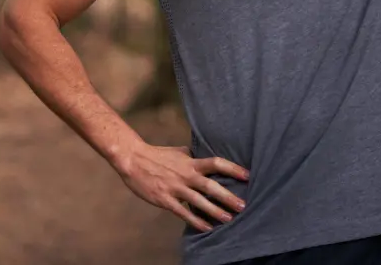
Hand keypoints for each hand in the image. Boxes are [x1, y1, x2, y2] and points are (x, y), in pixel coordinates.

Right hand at [115, 143, 248, 232]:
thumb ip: (193, 156)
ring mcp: (175, 188)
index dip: (232, 168)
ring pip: (199, 201)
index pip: (215, 163)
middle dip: (228, 196)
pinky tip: (206, 228)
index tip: (247, 175)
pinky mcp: (165, 200)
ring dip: (215, 211)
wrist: (133, 160)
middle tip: (243, 206)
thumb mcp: (178, 151)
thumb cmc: (157, 155)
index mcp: (190, 162)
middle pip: (211, 186)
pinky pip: (183, 212)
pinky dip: (196, 221)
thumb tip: (205, 156)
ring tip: (229, 219)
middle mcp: (186, 175)